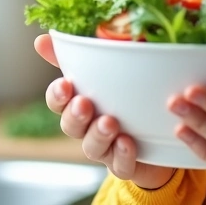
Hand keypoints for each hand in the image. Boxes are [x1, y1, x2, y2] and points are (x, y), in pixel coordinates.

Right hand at [34, 34, 176, 189]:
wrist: (162, 131)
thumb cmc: (127, 95)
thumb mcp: (108, 69)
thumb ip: (79, 54)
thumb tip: (44, 38)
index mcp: (79, 102)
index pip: (58, 100)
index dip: (57, 94)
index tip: (65, 83)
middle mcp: (87, 127)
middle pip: (69, 125)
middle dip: (74, 115)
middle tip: (84, 103)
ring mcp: (106, 148)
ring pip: (92, 148)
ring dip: (98, 135)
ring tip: (110, 123)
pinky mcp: (127, 164)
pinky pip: (120, 166)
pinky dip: (122, 156)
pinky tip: (128, 143)